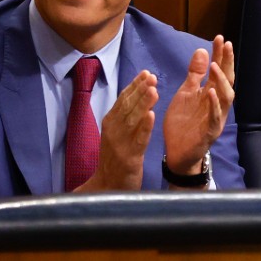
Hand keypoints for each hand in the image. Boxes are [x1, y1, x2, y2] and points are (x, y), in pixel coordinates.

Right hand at [77, 70, 157, 191]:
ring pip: (133, 120)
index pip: (123, 100)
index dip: (134, 86)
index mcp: (110, 123)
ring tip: (153, 90)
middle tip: (152, 76)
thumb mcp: (116, 134)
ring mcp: (120, 144)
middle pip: (127, 106)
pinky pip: (138, 140)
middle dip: (140, 90)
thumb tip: (135, 94)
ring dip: (143, 103)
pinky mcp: (129, 158)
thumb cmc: (115, 158)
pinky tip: (152, 116)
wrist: (107, 188)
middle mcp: (113, 131)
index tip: (146, 73)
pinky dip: (144, 127)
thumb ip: (125, 116)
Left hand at [163, 36, 233, 180]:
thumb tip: (202, 50)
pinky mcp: (210, 132)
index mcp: (211, 93)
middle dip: (227, 62)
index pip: (218, 70)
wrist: (177, 152)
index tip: (219, 38)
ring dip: (221, 81)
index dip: (220, 55)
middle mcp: (217, 103)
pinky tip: (210, 92)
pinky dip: (214, 105)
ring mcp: (216, 117)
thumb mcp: (186, 93)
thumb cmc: (183, 123)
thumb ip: (194, 74)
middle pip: (227, 80)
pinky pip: (215, 117)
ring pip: (226, 97)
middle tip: (226, 45)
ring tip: (215, 66)